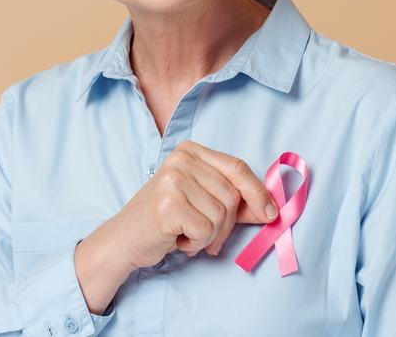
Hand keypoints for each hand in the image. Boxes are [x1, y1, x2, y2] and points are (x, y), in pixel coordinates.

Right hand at [74, 141, 277, 312]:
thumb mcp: (200, 200)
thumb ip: (233, 200)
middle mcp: (181, 160)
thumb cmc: (165, 221)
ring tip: (186, 234)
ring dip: (210, 236)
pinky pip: (206, 230)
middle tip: (207, 236)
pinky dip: (196, 243)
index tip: (271, 214)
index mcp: (190, 151)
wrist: (124, 239)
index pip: (237, 167)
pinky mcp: (169, 204)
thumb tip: (271, 209)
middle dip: (227, 224)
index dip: (258, 192)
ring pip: (221, 215)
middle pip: (232, 195)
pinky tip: (178, 239)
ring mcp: (174, 180)